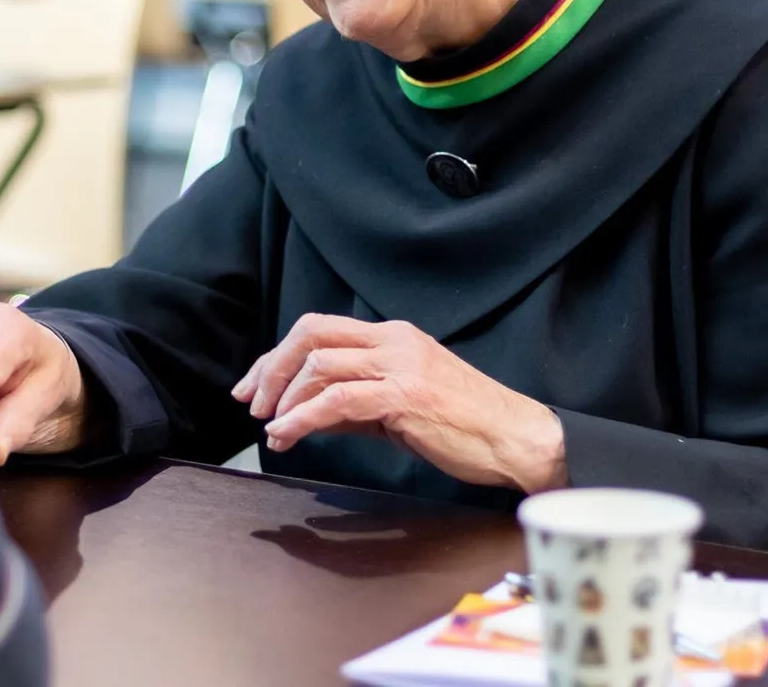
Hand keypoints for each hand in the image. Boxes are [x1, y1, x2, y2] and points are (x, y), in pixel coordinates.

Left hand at [232, 314, 566, 492]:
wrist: (516, 438)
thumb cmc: (464, 426)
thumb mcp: (400, 408)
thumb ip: (355, 407)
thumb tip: (310, 417)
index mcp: (393, 337)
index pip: (319, 330)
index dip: (277, 356)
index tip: (254, 386)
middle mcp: (393, 341)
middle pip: (310, 335)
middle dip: (270, 368)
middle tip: (251, 403)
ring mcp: (399, 365)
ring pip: (319, 364)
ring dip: (283, 398)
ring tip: (271, 427)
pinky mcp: (404, 396)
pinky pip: (337, 400)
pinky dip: (303, 418)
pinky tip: (287, 436)